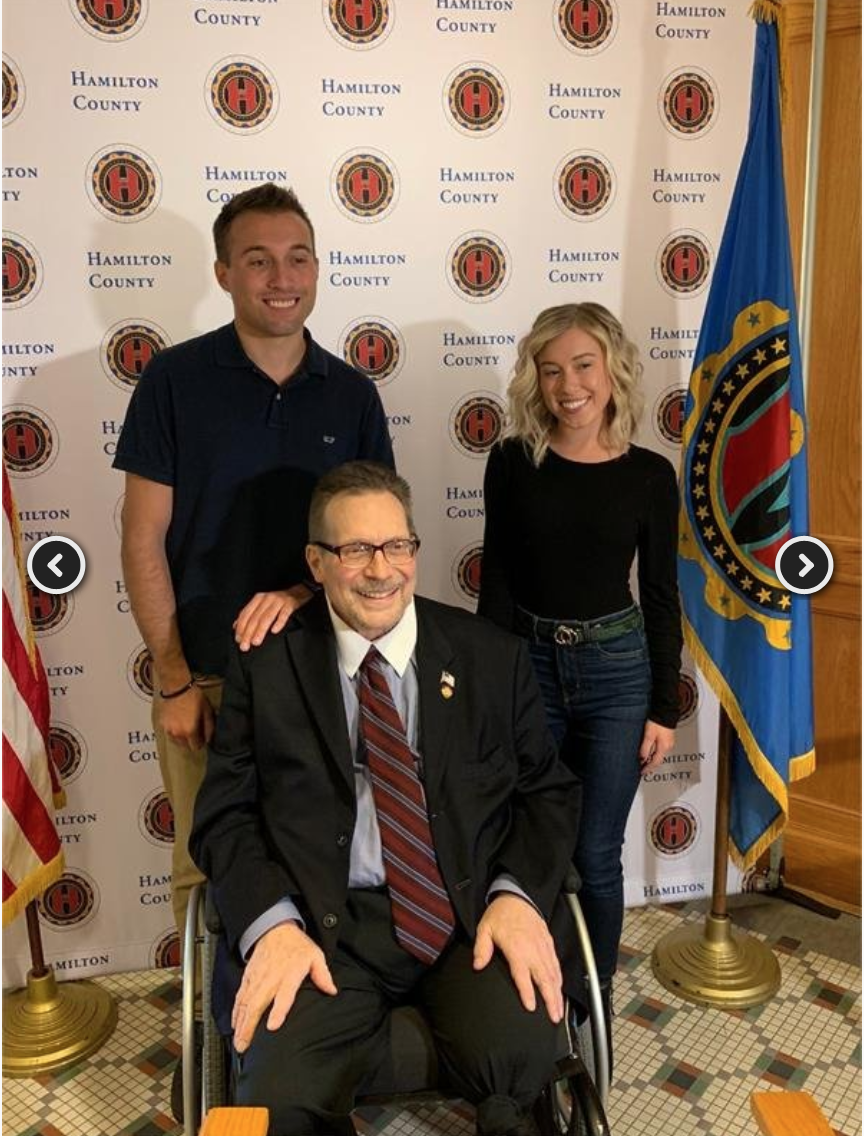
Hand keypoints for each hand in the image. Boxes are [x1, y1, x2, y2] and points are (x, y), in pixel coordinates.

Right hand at [158, 684, 213, 750]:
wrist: (177, 687)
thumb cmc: (194, 697)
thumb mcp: (207, 711)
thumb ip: (209, 727)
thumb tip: (209, 739)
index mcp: (190, 731)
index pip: (196, 747)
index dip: (201, 743)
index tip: (202, 737)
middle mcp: (177, 734)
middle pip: (185, 746)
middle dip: (191, 741)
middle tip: (195, 730)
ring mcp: (168, 730)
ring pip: (176, 741)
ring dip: (182, 738)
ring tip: (186, 726)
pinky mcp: (162, 724)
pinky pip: (169, 733)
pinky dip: (174, 731)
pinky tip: (178, 722)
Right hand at [232, 922, 336, 1053]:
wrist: (275, 929)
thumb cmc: (296, 946)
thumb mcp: (315, 956)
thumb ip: (322, 975)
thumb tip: (331, 991)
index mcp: (289, 974)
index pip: (284, 995)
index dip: (278, 1011)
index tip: (272, 1026)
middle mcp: (270, 978)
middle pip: (258, 1004)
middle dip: (250, 1026)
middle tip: (245, 1045)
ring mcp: (257, 978)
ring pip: (246, 1003)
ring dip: (241, 1023)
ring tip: (238, 1042)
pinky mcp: (248, 978)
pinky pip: (240, 997)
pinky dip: (236, 1012)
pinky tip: (234, 1025)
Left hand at [233, 584, 313, 651]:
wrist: (298, 593)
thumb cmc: (278, 602)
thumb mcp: (262, 605)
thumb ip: (250, 615)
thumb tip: (235, 627)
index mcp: (258, 599)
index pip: (246, 614)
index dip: (241, 628)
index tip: (238, 640)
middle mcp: (267, 598)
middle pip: (255, 617)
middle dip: (248, 633)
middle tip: (245, 646)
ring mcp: (279, 600)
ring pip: (267, 617)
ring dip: (260, 630)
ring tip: (256, 642)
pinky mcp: (290, 604)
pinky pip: (284, 614)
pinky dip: (279, 622)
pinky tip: (274, 631)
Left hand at [473, 893, 562, 1023]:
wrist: (517, 896)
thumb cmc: (501, 913)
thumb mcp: (485, 928)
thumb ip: (482, 948)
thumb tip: (478, 965)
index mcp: (516, 947)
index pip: (523, 974)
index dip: (527, 992)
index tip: (532, 1007)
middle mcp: (532, 949)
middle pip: (544, 978)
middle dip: (550, 999)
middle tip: (554, 1017)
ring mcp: (542, 946)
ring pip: (553, 973)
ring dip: (557, 993)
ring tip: (559, 1010)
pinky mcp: (548, 943)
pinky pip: (556, 963)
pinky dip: (559, 978)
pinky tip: (559, 988)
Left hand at [639, 720, 675, 771]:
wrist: (665, 711)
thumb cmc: (657, 721)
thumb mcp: (648, 735)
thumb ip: (645, 748)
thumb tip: (642, 758)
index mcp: (664, 747)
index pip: (655, 762)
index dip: (648, 768)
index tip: (642, 772)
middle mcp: (668, 746)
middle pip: (658, 760)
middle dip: (650, 765)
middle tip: (642, 769)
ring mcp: (669, 742)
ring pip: (660, 754)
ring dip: (652, 759)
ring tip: (644, 761)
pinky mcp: (667, 738)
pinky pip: (661, 749)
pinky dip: (655, 753)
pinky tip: (650, 752)